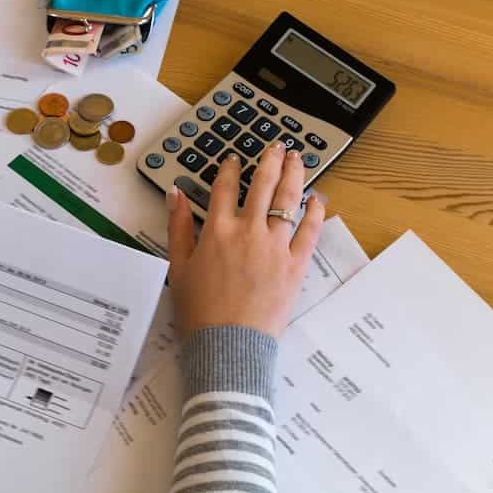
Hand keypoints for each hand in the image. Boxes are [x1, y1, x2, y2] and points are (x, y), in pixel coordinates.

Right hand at [166, 142, 325, 338]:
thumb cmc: (200, 312)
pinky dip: (315, 211)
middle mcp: (249, 232)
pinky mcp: (295, 265)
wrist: (228, 345)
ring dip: (294, 174)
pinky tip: (317, 198)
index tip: (235, 159)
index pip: (224, 187)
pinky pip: (310, 231)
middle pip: (262, 185)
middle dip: (270, 161)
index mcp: (218, 231)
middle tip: (276, 147)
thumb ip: (179, 227)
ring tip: (298, 158)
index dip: (230, 168)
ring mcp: (275, 247)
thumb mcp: (179, 267)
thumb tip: (175, 195)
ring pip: (289, 199)